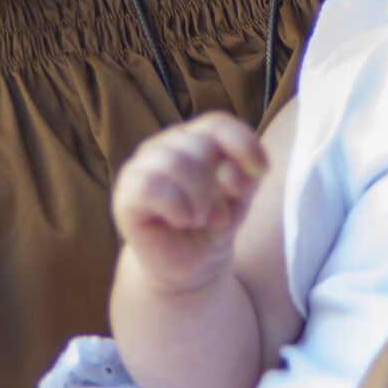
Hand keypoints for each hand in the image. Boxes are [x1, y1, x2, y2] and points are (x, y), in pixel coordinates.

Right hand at [112, 113, 267, 288]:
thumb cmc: (214, 223)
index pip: (217, 123)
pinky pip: (151, 186)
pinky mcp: (126, 194)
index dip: (242, 143)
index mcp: (195, 138)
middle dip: (216, 185)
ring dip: (198, 200)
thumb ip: (244, 177)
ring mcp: (141, 167)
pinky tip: (182, 221)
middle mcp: (165, 145)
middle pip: (200, 145)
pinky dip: (176, 206)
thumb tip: (227, 173)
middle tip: (216, 215)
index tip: (261, 171)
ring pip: (175, 162)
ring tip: (198, 220)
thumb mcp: (240, 199)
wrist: (189, 265)